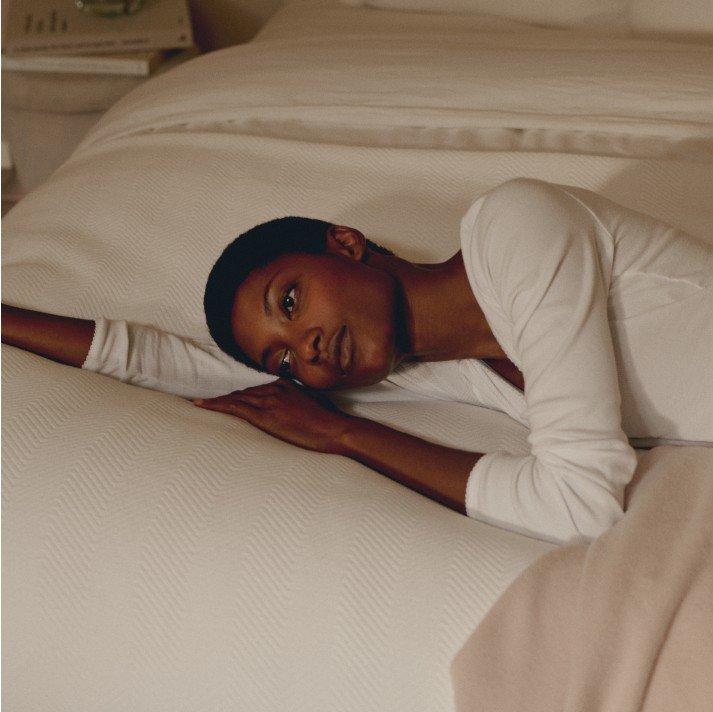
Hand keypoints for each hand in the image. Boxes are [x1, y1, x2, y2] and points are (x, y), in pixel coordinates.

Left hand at [193, 378, 351, 454]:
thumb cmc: (328, 422)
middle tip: (206, 402)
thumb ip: (298, 403)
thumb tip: (293, 411)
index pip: (255, 389)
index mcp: (285, 384)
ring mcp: (268, 401)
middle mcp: (274, 389)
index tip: (229, 399)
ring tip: (199, 404)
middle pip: (243, 393)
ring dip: (216, 402)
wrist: (333, 430)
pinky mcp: (264, 415)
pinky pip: (234, 408)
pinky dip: (216, 405)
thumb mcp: (312, 406)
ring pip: (235, 398)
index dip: (240, 395)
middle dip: (226, 398)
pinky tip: (202, 406)